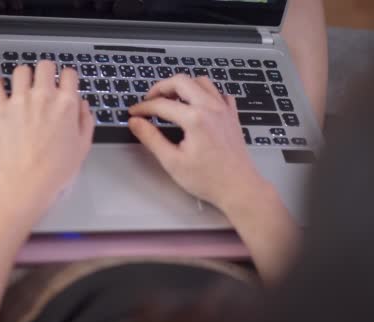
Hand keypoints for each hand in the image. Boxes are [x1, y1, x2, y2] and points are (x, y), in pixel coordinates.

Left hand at [0, 61, 93, 210]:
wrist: (27, 182)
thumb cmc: (56, 169)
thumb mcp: (83, 146)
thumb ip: (85, 120)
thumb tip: (83, 105)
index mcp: (66, 104)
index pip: (69, 74)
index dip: (68, 78)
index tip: (65, 84)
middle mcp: (43, 96)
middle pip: (45, 66)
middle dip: (46, 71)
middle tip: (45, 81)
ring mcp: (20, 101)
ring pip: (21, 70)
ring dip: (24, 76)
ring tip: (24, 85)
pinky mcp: (1, 109)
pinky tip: (2, 90)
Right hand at [128, 75, 267, 209]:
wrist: (239, 188)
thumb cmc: (208, 179)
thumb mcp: (172, 162)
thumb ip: (151, 138)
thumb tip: (135, 122)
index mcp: (195, 119)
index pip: (161, 104)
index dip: (143, 107)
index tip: (134, 113)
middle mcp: (210, 108)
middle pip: (181, 81)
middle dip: (161, 87)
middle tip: (150, 100)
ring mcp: (224, 110)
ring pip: (201, 82)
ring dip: (183, 86)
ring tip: (171, 99)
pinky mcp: (232, 116)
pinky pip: (218, 93)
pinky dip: (205, 93)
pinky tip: (197, 105)